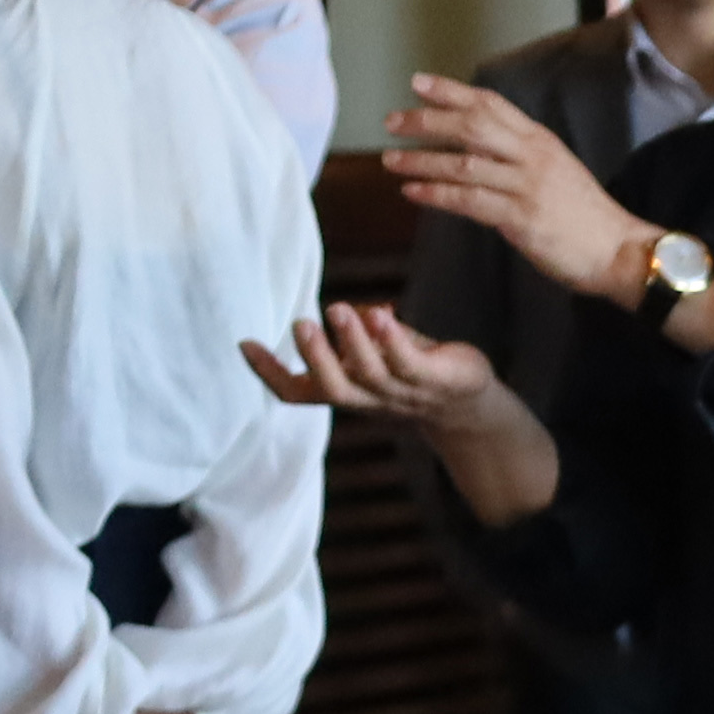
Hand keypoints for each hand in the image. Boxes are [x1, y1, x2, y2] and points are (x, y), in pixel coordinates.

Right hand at [248, 300, 560, 526]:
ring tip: (340, 308)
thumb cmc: (410, 372)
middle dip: (315, 356)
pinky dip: (394, 341)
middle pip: (334, 387)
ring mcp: (403, 393)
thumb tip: (334, 311)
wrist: (468, 405)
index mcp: (344, 393)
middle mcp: (369, 398)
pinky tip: (382, 315)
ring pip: (372, 373)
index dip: (270, 373)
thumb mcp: (371, 356)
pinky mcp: (436, 382)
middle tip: (301, 323)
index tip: (245, 343)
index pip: (297, 393)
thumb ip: (351, 337)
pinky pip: (411, 364)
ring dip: (354, 341)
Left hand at [382, 76, 646, 299]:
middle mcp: (533, 157)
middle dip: (427, 121)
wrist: (620, 251)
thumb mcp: (558, 171)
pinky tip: (413, 193)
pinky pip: (469, 201)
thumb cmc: (586, 216)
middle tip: (392, 121)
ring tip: (390, 160)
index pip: (491, 105)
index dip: (452, 91)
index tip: (418, 83)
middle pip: (472, 126)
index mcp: (541, 141)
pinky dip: (437, 195)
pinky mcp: (522, 218)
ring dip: (421, 161)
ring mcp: (527, 187)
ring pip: (464, 164)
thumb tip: (477, 151)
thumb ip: (520, 157)